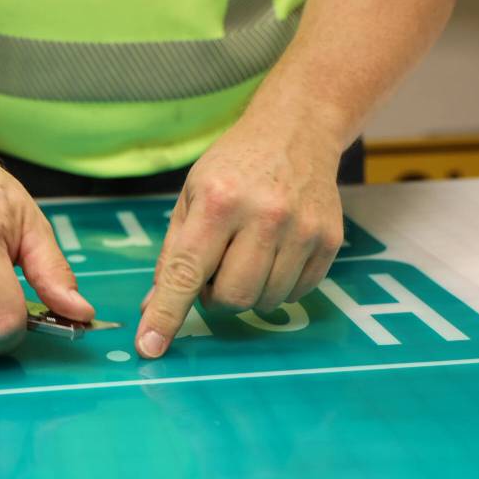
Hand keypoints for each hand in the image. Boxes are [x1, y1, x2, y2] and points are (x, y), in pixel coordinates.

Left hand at [136, 118, 344, 358]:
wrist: (296, 131)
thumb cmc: (234, 167)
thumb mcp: (191, 197)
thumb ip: (172, 255)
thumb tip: (152, 308)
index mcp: (218, 201)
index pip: (186, 272)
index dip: (166, 314)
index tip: (150, 347)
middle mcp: (263, 215)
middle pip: (231, 298)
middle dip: (214, 298)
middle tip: (214, 269)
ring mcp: (302, 229)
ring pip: (265, 301)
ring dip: (247, 292)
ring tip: (245, 256)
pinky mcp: (329, 240)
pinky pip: (297, 293)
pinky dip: (278, 285)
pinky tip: (274, 253)